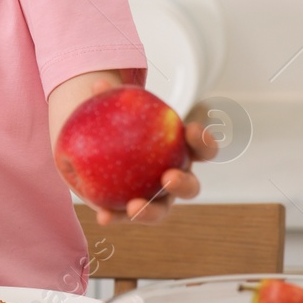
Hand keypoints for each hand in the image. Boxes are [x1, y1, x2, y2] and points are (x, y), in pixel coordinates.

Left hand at [84, 80, 219, 226]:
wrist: (102, 152)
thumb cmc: (122, 128)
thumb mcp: (119, 113)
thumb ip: (111, 100)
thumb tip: (99, 84)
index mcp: (181, 153)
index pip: (203, 149)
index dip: (202, 141)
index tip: (192, 130)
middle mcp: (176, 179)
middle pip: (190, 187)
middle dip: (183, 183)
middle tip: (169, 178)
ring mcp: (157, 199)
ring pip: (162, 209)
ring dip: (151, 210)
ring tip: (134, 207)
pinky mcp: (133, 212)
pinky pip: (125, 216)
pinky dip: (115, 217)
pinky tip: (103, 217)